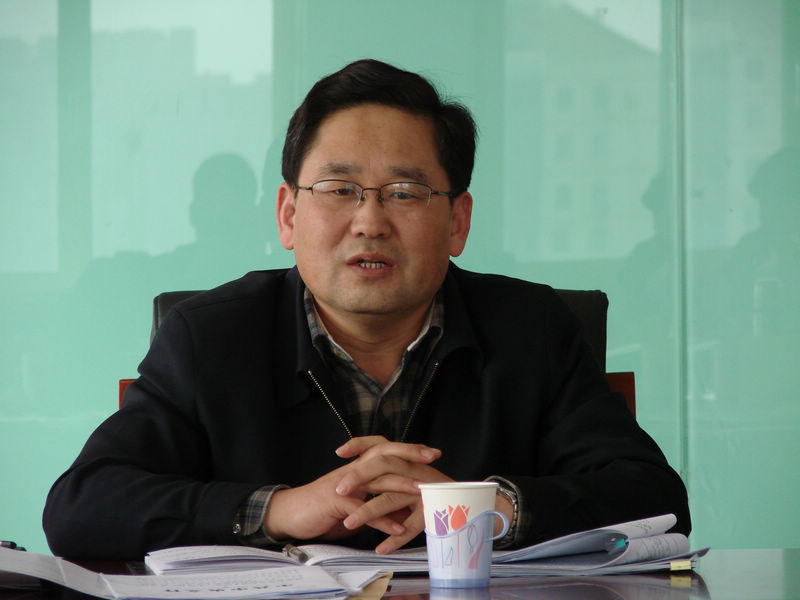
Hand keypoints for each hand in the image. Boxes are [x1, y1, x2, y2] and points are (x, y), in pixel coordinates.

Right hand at [262, 436, 447, 545]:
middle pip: (384, 454)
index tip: (432, 451)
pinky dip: (381, 520)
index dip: (408, 449)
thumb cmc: (323, 508)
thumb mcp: (355, 503)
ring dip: (400, 485)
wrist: (291, 513)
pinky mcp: (336, 501)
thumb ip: (377, 502)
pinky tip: (397, 529)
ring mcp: (344, 484)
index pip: (386, 450)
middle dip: (410, 454)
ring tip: (421, 491)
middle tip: (433, 456)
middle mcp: (353, 471)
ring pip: (376, 479)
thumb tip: (403, 510)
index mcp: (359, 468)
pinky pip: (363, 509)